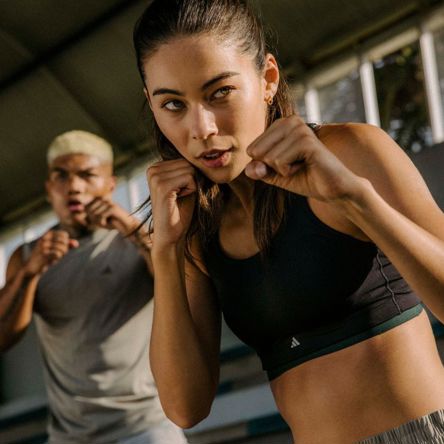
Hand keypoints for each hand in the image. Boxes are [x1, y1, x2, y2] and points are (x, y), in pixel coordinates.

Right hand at [24, 230, 77, 276]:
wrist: (33, 267)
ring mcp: (43, 245)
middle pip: (64, 240)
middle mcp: (45, 238)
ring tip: (55, 257)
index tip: (61, 247)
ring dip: (62, 254)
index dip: (66, 242)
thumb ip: (67, 245)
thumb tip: (76, 244)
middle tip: (60, 254)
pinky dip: (58, 257)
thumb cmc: (46, 256)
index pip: (64, 234)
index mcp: (47, 234)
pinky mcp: (43, 254)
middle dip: (65, 248)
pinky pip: (58, 254)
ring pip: (62, 247)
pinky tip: (52, 259)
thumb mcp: (57, 249)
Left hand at [85, 198, 139, 234]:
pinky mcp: (112, 207)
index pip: (86, 209)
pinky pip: (100, 217)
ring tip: (108, 221)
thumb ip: (87, 216)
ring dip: (99, 222)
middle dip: (95, 220)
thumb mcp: (96, 220)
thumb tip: (76, 213)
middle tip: (104, 221)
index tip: (100, 219)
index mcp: (98, 199)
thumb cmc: (111, 223)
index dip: (90, 217)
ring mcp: (108, 202)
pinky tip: (110, 222)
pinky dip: (103, 223)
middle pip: (89, 212)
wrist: (126, 226)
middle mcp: (103, 198)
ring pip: (94, 215)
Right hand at [147, 159, 196, 250]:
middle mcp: (152, 169)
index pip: (186, 160)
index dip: (191, 177)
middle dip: (192, 181)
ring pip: (190, 170)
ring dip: (192, 186)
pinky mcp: (162, 186)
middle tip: (181, 197)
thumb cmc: (180, 212)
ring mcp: (155, 177)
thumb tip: (204, 155)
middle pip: (188, 163)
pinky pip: (189, 178)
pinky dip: (191, 190)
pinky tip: (179, 200)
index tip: (180, 193)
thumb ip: (189, 169)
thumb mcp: (185, 186)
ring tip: (179, 199)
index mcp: (155, 167)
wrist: (171, 235)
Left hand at [245, 115, 360, 201]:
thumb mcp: (275, 175)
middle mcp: (290, 121)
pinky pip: (279, 162)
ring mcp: (299, 129)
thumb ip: (259, 170)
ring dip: (282, 170)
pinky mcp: (306, 141)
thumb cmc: (306, 178)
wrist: (333, 189)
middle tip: (294, 166)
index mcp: (282, 125)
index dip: (266, 165)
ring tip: (301, 166)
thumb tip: (248, 169)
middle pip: (257, 151)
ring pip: (268, 157)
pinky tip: (306, 166)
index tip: (287, 165)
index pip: (252, 149)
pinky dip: (288, 172)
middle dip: (272, 167)